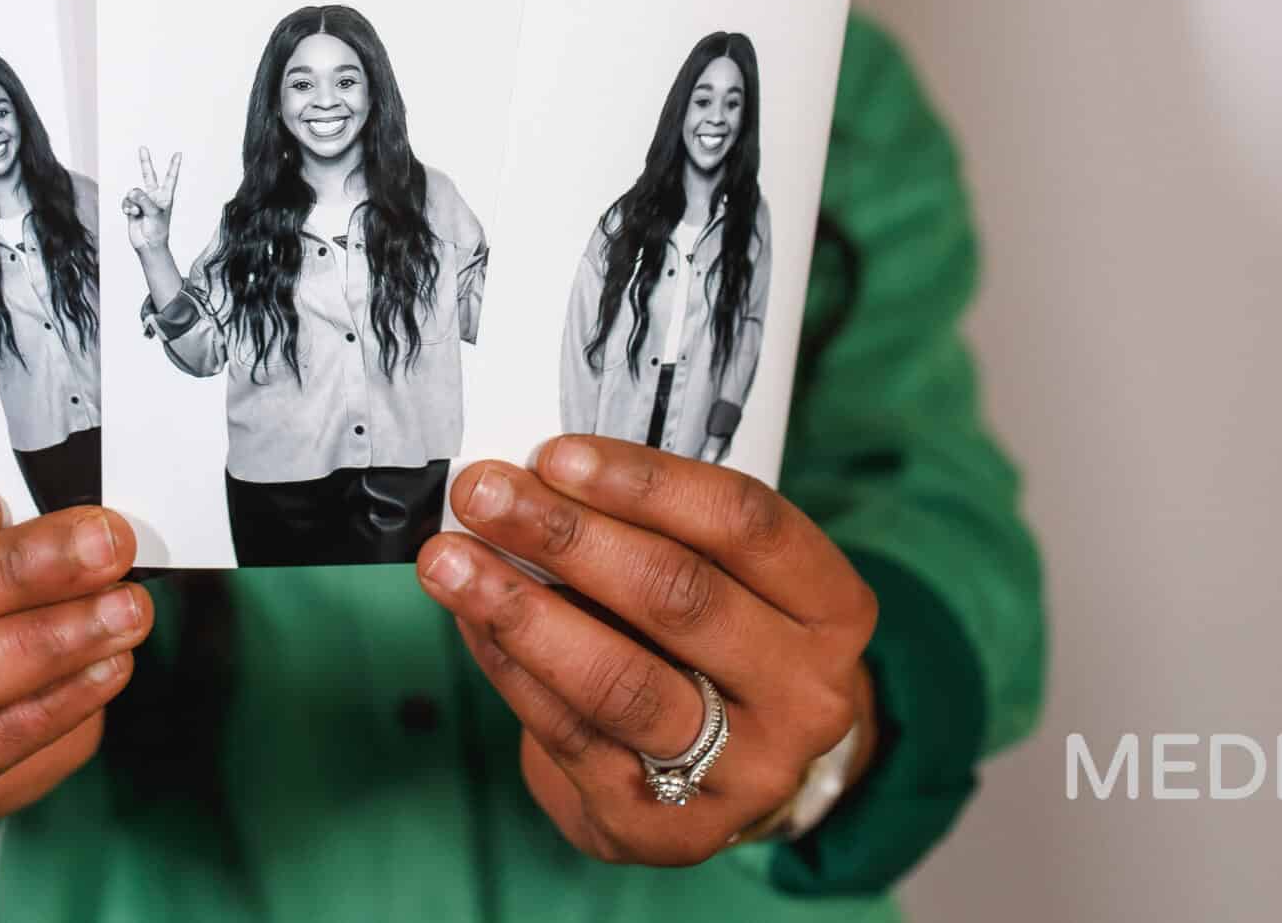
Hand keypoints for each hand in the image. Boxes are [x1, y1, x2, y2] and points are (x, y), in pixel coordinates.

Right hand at [121, 146, 178, 255]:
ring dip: (133, 202)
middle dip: (145, 162)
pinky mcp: (133, 208)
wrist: (148, 245)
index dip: (173, 165)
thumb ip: (144, 199)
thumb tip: (132, 191)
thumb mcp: (154, 213)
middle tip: (142, 148)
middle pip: (149, 175)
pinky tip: (131, 214)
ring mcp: (142, 201)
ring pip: (132, 193)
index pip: (170, 178)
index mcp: (165, 196)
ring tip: (137, 212)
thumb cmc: (157, 231)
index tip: (178, 153)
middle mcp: (154, 196)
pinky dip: (127, 207)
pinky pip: (126, 201)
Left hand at [414, 438, 877, 864]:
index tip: (556, 455)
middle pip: (678, 596)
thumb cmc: (716, 646)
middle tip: (483, 493)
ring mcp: (745, 770)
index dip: (646, 483)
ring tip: (449, 562)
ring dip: (521, 611)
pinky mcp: (672, 827)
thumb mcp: (722, 577)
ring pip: (622, 681)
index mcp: (831, 609)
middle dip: (565, 536)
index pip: (746, 523)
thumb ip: (652, 530)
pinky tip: (471, 623)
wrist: (738, 777)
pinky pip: (574, 735)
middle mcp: (806, 694)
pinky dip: (511, 669)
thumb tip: (533, 481)